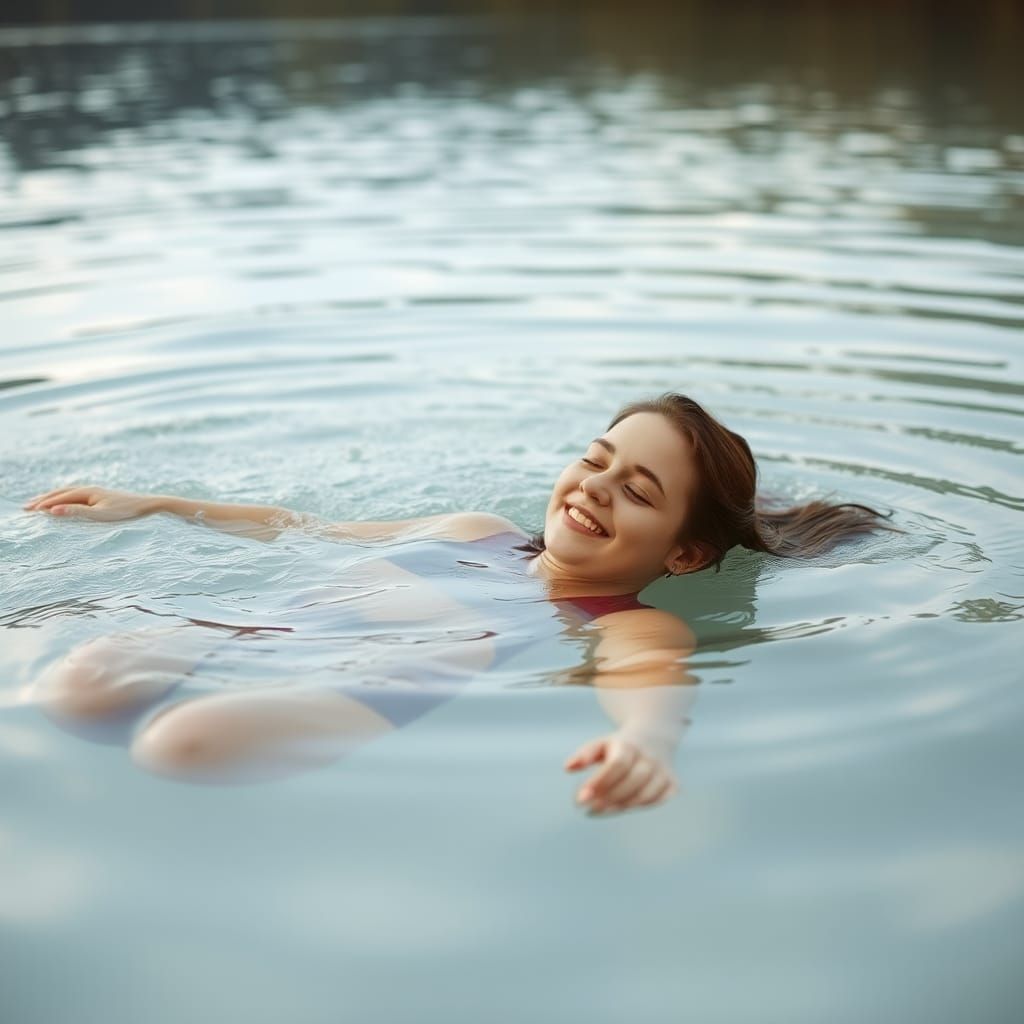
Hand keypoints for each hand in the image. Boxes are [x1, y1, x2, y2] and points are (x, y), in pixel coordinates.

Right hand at [22, 486, 157, 521]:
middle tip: (26, 507)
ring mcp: (96, 491)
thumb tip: (54, 510)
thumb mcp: (100, 515)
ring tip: (41, 503)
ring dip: (53, 497)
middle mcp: (90, 489)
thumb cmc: (125, 511)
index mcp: (87, 492)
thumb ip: (77, 512)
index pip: (59, 498)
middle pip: (61, 493)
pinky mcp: (102, 496)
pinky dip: (65, 498)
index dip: (43, 504)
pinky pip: (77, 495)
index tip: (28, 511)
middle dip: (43, 499)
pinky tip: (67, 503)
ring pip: (69, 492)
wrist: (148, 505)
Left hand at [564, 732, 677, 814]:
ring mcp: (663, 771)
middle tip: (589, 808)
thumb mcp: (601, 744)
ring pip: (645, 794)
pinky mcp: (673, 784)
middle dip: (609, 797)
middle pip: (632, 781)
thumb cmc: (619, 746)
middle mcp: (649, 757)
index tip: (581, 798)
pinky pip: (657, 800)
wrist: (654, 737)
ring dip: (621, 805)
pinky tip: (621, 808)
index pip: (617, 764)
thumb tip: (567, 768)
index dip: (599, 782)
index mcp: (629, 744)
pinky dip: (639, 806)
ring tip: (600, 810)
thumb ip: (584, 755)